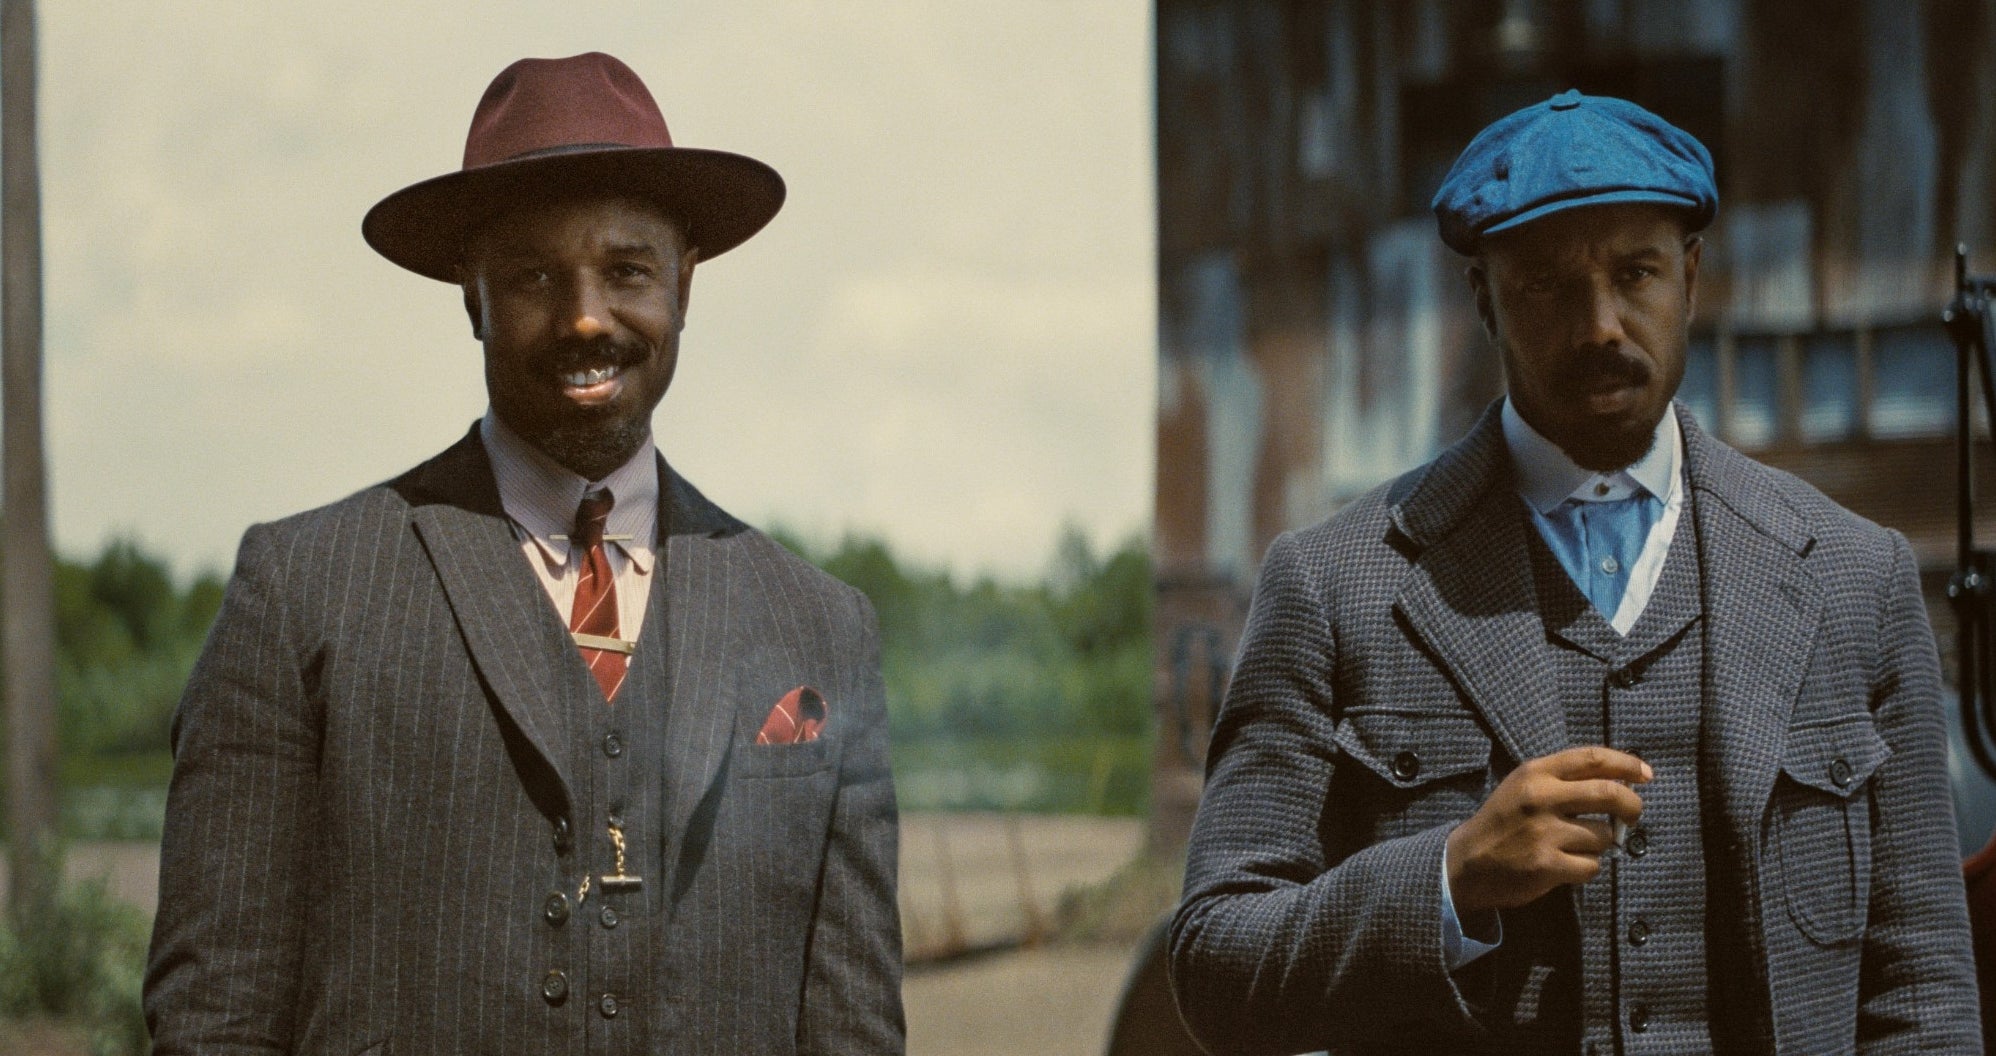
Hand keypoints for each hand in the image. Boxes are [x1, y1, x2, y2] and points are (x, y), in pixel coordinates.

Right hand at [1445, 746, 1650, 913]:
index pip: (1592, 758)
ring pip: (1603, 835)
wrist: (1466, 862)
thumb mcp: (1525, 786)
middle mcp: (1540, 797)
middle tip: (1633, 816)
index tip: (1645, 774)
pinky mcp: (1547, 864)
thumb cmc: (1504, 821)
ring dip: (1599, 844)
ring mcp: (1544, 832)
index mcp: (1535, 772)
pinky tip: (1564, 865)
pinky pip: (1592, 866)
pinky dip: (1585, 868)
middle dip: (1632, 805)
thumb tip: (1622, 780)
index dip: (1626, 764)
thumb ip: (1564, 779)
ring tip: (1574, 846)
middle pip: (1609, 793)